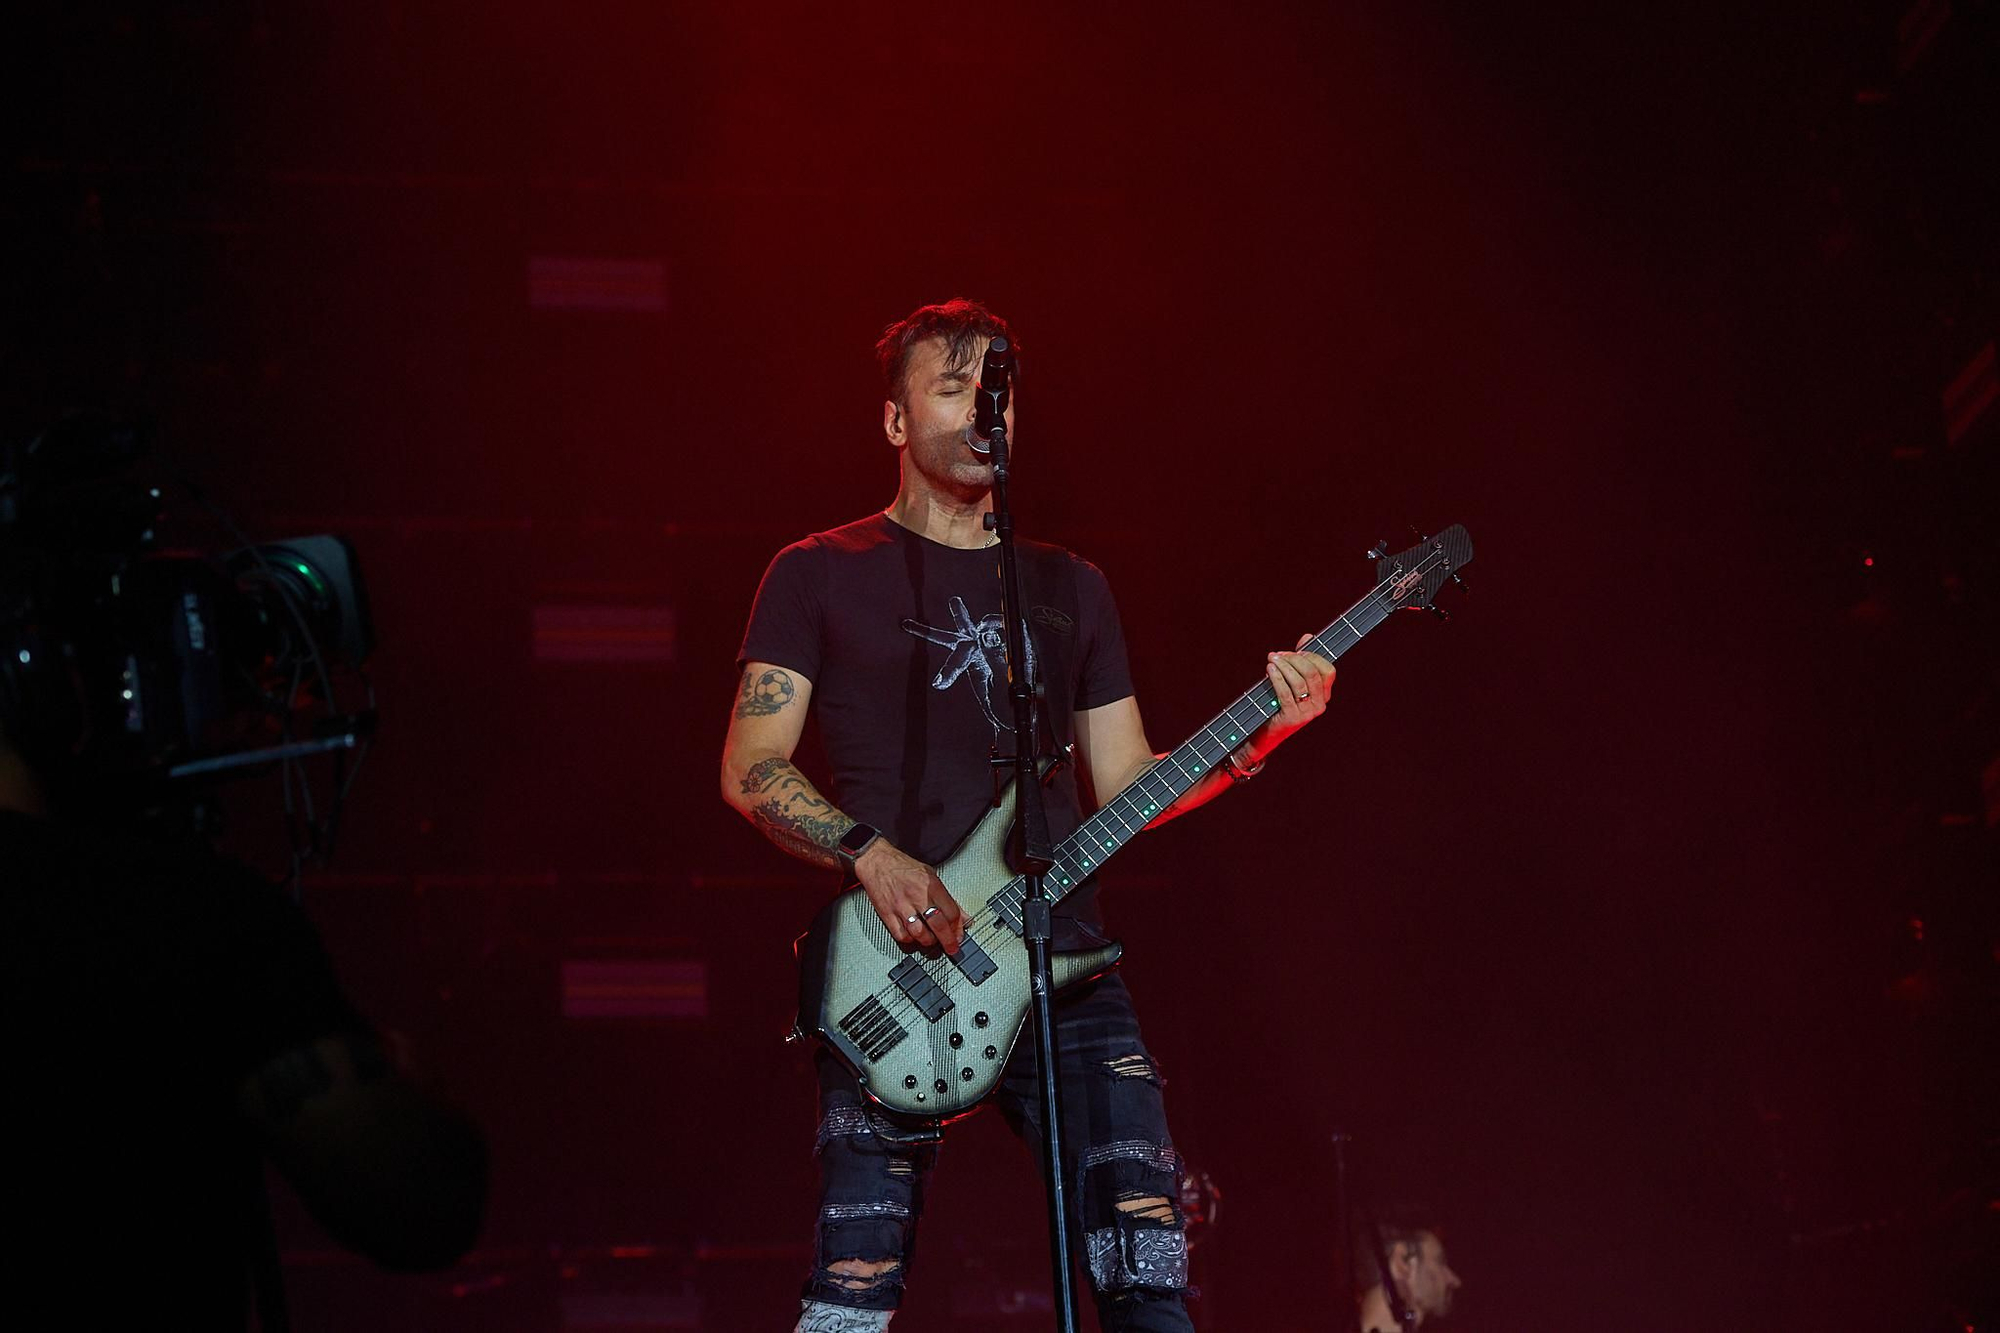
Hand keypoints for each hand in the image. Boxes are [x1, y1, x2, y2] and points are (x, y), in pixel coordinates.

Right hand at [854, 838, 964, 953]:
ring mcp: (901, 906)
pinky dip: (910, 940)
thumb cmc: (903, 867)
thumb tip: (963, 917)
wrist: (877, 861)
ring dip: (929, 941)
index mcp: (930, 885)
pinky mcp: (887, 914)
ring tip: (932, 940)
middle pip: (938, 925)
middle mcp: (917, 896)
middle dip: (948, 941)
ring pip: (919, 933)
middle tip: (951, 948)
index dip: (957, 927)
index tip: (958, 935)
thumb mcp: (931, 875)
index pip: (951, 912)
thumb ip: (948, 898)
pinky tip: (914, 937)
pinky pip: (901, 935)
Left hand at [1262, 634, 1335, 738]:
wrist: (1267, 734)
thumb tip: (1307, 636)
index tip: (1296, 651)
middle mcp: (1319, 704)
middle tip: (1279, 655)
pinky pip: (1286, 693)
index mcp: (1324, 695)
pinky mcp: (1292, 718)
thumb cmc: (1279, 704)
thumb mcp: (1292, 681)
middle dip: (1295, 659)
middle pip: (1313, 673)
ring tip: (1272, 659)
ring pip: (1299, 682)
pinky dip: (1277, 678)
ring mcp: (1307, 713)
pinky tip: (1270, 669)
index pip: (1328, 670)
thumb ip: (1300, 660)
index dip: (1312, 657)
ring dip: (1284, 666)